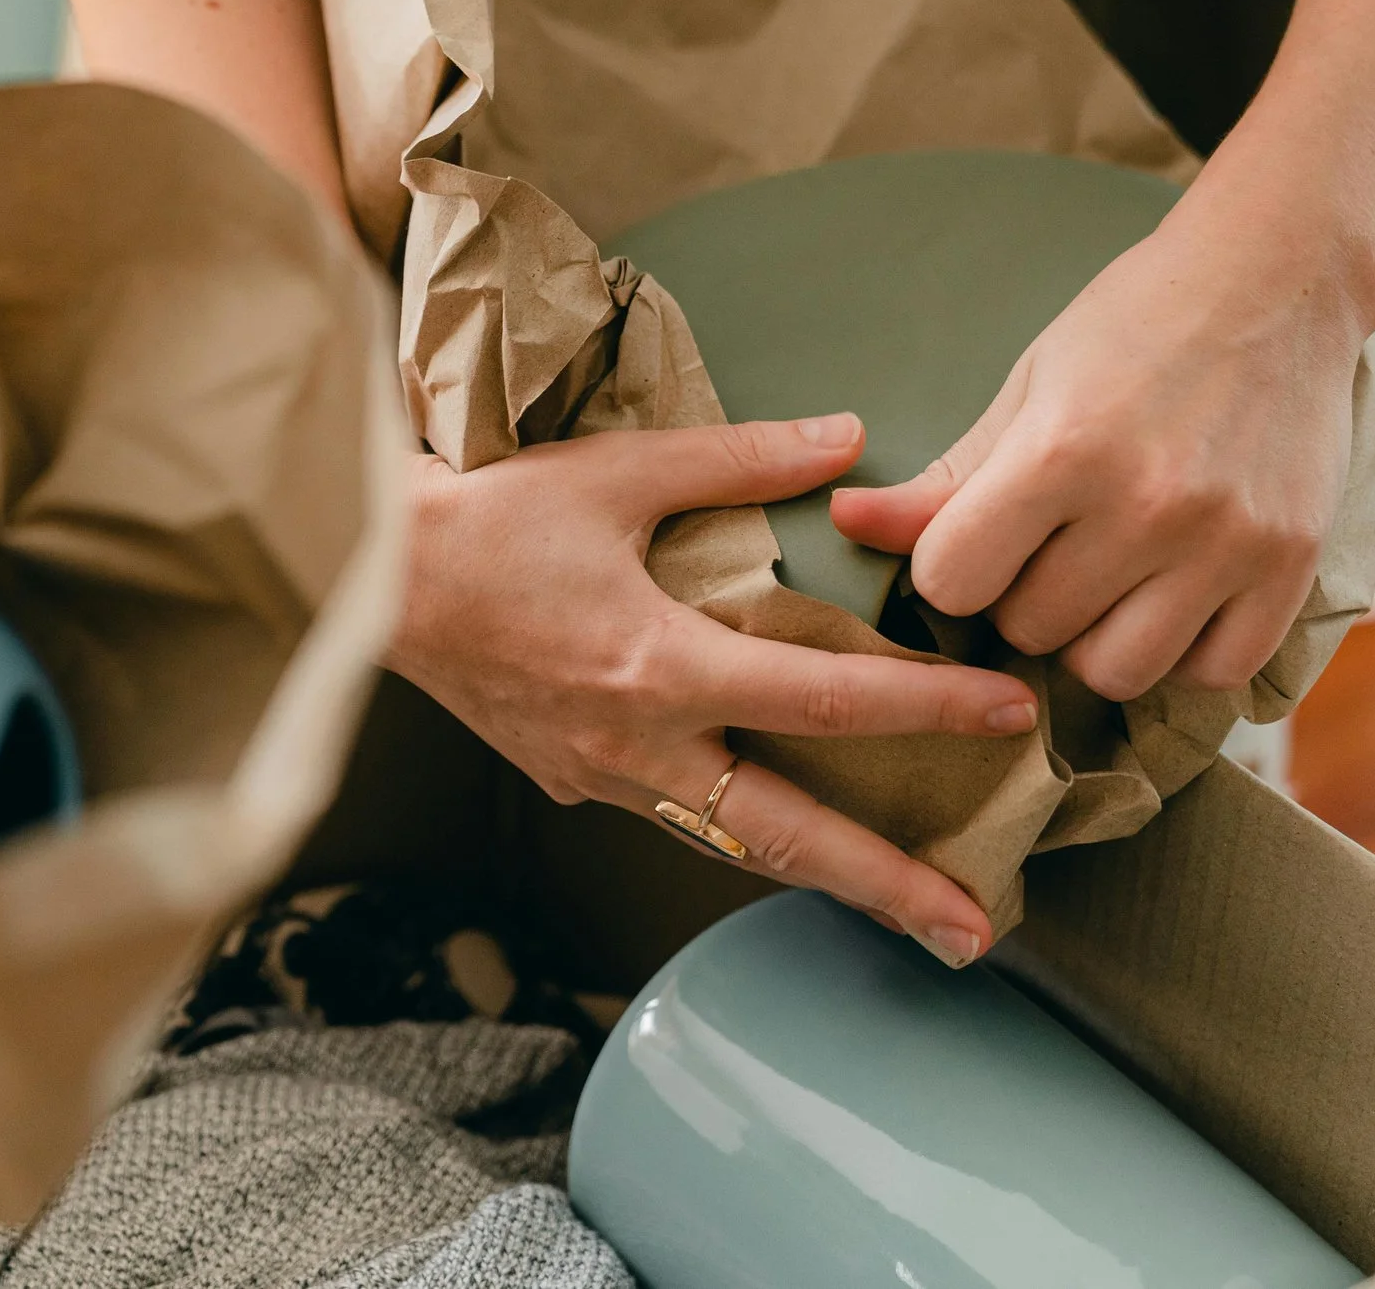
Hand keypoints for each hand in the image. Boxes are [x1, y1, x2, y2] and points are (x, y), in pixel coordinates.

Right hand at [386, 413, 1039, 963]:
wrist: (365, 578)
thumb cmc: (486, 517)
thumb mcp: (617, 472)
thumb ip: (742, 460)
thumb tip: (847, 440)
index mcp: (660, 668)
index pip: (827, 703)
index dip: (929, 710)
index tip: (1009, 716)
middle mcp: (637, 748)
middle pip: (790, 837)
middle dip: (888, 890)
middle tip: (974, 933)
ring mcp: (600, 778)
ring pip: (733, 843)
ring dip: (823, 878)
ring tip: (904, 909)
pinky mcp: (568, 780)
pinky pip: (676, 817)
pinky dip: (742, 832)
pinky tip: (782, 828)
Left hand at [831, 203, 1364, 702]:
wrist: (1277, 279)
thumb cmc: (1134, 327)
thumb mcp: (1027, 388)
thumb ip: (943, 477)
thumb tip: (844, 524)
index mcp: (1064, 449)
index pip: (952, 581)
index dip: (948, 568)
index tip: (975, 538)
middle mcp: (1149, 504)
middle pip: (1031, 630)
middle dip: (1022, 597)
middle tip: (1052, 543)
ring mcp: (1228, 542)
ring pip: (1116, 673)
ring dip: (1095, 638)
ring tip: (1108, 577)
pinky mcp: (1292, 565)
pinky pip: (1214, 673)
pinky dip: (1182, 652)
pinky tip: (1173, 597)